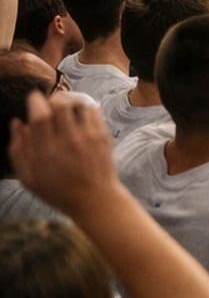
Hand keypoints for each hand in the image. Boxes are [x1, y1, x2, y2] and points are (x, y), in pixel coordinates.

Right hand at [7, 89, 120, 216]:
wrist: (95, 200)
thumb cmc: (58, 191)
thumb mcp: (28, 178)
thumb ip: (18, 150)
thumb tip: (16, 123)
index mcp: (46, 152)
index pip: (40, 116)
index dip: (35, 101)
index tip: (33, 99)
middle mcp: (68, 141)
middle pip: (60, 103)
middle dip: (51, 98)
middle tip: (49, 104)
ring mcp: (88, 138)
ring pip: (79, 103)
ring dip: (69, 100)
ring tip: (63, 108)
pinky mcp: (103, 136)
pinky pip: (93, 110)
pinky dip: (83, 107)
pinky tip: (77, 115)